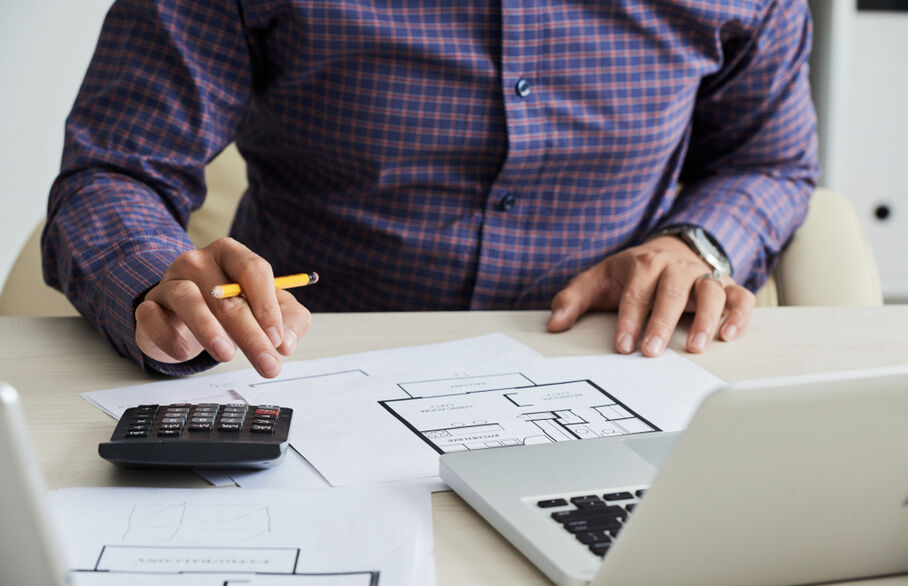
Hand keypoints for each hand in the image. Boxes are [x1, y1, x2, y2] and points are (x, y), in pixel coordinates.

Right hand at [134, 237, 311, 376]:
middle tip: (268, 364)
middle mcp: (199, 262)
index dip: (267, 306)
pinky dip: (168, 335)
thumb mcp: (269, 312)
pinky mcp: (148, 306)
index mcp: (231, 254)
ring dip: (209, 329)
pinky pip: (152, 317)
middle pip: (226, 295)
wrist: (184, 318)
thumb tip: (287, 343)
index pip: (253, 270)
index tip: (278, 339)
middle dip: (251, 335)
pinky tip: (184, 352)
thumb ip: (290, 321)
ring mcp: (170, 282)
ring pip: (188, 299)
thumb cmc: (231, 309)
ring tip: (226, 354)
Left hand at [547, 236, 754, 355]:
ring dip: (706, 319)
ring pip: (710, 292)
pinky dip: (739, 314)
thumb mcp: (597, 280)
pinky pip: (740, 296)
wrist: (667, 248)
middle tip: (652, 352)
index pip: (635, 293)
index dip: (628, 320)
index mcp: (642, 265)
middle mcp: (675, 268)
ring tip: (696, 348)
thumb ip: (573, 299)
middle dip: (661, 323)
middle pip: (671, 293)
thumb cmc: (630, 273)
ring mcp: (702, 276)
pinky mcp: (726, 284)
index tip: (622, 346)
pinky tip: (729, 335)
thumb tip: (554, 324)